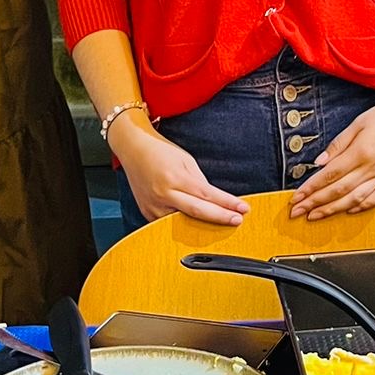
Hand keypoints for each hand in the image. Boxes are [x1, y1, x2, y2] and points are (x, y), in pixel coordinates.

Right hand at [116, 121, 248, 226]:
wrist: (132, 148)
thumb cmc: (159, 151)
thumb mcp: (185, 160)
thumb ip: (200, 181)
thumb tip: (214, 199)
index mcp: (175, 177)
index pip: (207, 195)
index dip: (227, 204)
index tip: (242, 208)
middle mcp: (164, 194)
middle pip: (198, 212)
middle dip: (220, 217)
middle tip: (237, 220)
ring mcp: (154, 206)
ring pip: (183, 223)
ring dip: (203, 225)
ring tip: (221, 226)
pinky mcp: (147, 213)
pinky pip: (169, 224)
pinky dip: (185, 224)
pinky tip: (198, 226)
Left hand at [289, 94, 374, 219]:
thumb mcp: (357, 123)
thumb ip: (337, 145)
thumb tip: (318, 163)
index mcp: (360, 152)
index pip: (329, 175)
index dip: (311, 188)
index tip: (296, 197)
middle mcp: (371, 168)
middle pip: (338, 191)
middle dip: (315, 203)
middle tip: (297, 212)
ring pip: (355, 199)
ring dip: (333, 210)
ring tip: (315, 216)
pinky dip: (363, 207)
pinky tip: (349, 211)